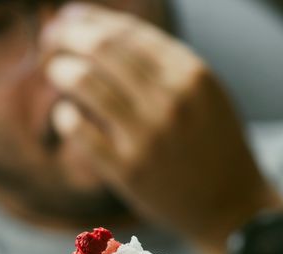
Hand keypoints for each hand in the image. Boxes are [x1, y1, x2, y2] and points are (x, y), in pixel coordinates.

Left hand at [43, 3, 282, 253]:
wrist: (232, 207)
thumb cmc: (213, 145)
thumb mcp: (204, 92)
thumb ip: (163, 63)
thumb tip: (102, 30)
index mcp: (192, 73)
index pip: (126, 30)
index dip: (90, 20)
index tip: (69, 19)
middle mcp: (171, 98)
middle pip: (100, 47)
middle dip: (65, 36)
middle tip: (50, 39)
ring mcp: (148, 135)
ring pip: (83, 82)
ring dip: (60, 69)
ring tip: (56, 71)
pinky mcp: (128, 169)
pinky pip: (78, 129)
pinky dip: (64, 115)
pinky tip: (67, 114)